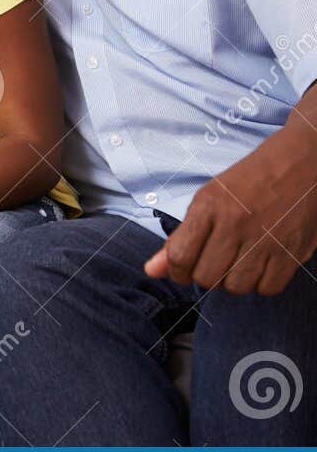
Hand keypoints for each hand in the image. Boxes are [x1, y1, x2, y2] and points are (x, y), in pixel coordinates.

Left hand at [144, 132, 316, 295]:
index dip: (176, 271)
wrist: (300, 163)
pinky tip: (259, 267)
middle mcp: (236, 223)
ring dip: (232, 282)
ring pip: (236, 287)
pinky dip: (260, 284)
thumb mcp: (207, 199)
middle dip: (203, 276)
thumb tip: (151, 271)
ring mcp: (266, 239)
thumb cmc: (248, 181)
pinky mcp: (293, 250)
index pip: (180, 256)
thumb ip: (180, 238)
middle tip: (211, 264)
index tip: (182, 269)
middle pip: (206, 277)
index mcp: (209, 206)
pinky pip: (268, 288)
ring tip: (235, 264)